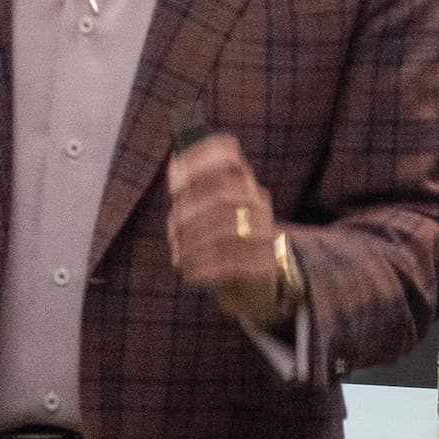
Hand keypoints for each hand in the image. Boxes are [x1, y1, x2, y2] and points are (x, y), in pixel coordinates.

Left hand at [167, 132, 293, 326]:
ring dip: (193, 244)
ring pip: (224, 231)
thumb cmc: (224, 240)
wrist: (256, 280)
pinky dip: (203, 267)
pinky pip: (230, 263)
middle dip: (190, 211)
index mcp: (244, 183)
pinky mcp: (265, 263)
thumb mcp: (211, 210)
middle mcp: (257, 203)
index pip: (228, 158)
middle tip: (174, 229)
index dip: (199, 160)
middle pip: (223, 194)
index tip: (173, 177)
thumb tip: (175, 164)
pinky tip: (190, 271)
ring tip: (180, 256)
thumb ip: (196, 190)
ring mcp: (264, 233)